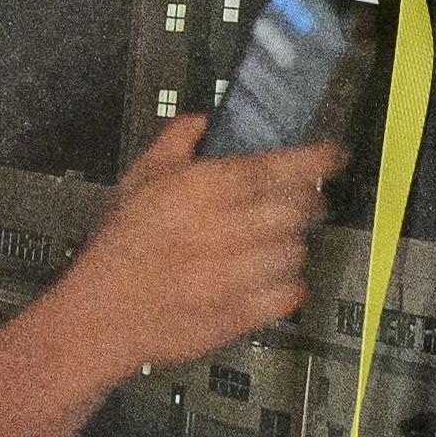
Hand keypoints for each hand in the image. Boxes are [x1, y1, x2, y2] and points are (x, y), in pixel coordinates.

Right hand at [22, 118, 335, 387]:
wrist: (101, 316)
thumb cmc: (119, 244)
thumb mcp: (137, 182)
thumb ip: (173, 145)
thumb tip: (202, 120)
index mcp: (201, 190)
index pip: (273, 168)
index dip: (312, 160)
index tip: (334, 155)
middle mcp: (225, 230)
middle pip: (295, 208)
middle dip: (308, 201)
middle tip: (304, 201)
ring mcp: (235, 277)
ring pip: (295, 252)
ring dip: (294, 243)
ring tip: (279, 241)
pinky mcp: (239, 316)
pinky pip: (288, 295)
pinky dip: (291, 284)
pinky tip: (276, 277)